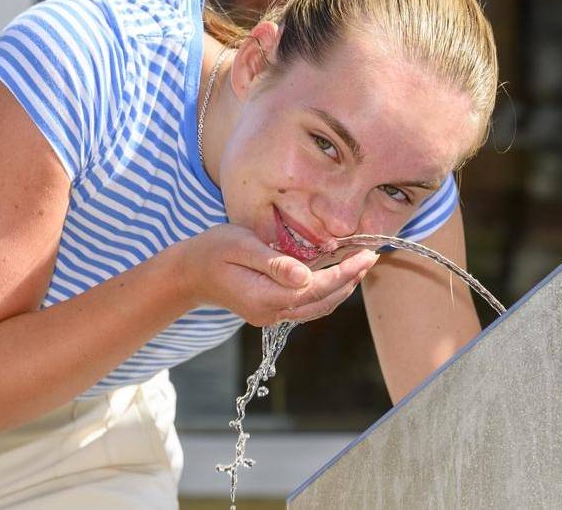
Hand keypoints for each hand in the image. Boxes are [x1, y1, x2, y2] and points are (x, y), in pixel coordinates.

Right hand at [176, 224, 378, 326]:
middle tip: (372, 256)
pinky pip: (307, 305)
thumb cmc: (212, 251)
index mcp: (266, 297)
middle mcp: (272, 313)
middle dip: (351, 280)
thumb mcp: (240, 246)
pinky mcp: (271, 311)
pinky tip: (338, 274)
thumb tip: (305, 276)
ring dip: (342, 288)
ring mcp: (271, 316)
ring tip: (362, 265)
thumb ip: (273, 261)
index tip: (366, 255)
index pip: (317, 288)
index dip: (345, 273)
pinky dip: (327, 291)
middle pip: (323, 301)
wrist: (189, 273)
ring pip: (318, 307)